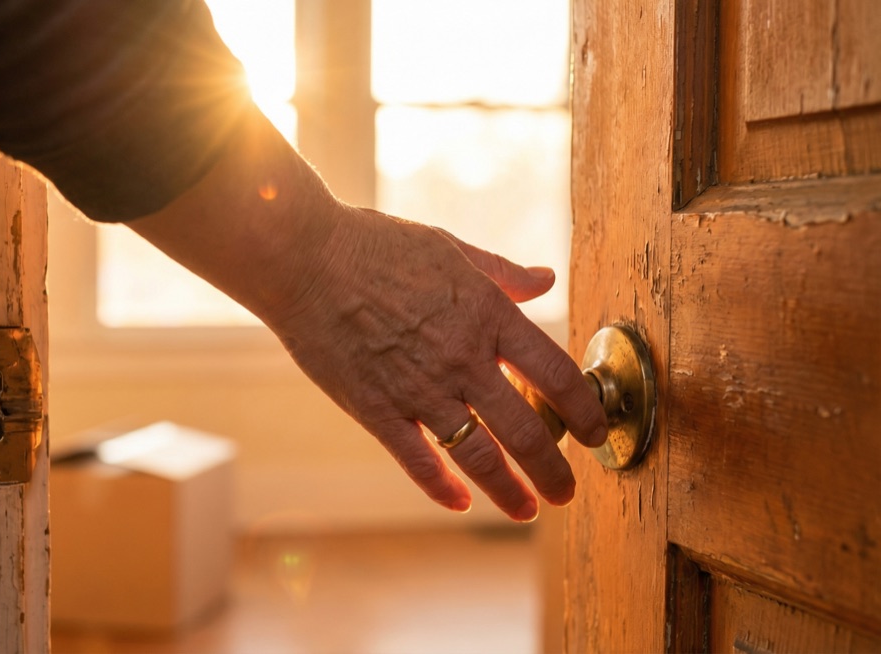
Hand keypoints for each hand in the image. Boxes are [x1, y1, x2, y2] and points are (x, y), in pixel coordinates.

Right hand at [263, 207, 607, 520]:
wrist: (304, 259)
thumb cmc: (376, 245)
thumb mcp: (450, 249)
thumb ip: (501, 274)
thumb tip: (545, 279)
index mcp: (487, 316)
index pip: (555, 374)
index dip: (584, 409)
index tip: (596, 431)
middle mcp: (462, 360)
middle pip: (526, 430)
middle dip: (553, 469)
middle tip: (567, 493)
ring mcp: (419, 389)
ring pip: (478, 455)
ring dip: (508, 490)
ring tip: (527, 510)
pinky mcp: (376, 408)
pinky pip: (416, 459)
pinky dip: (441, 486)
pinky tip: (459, 502)